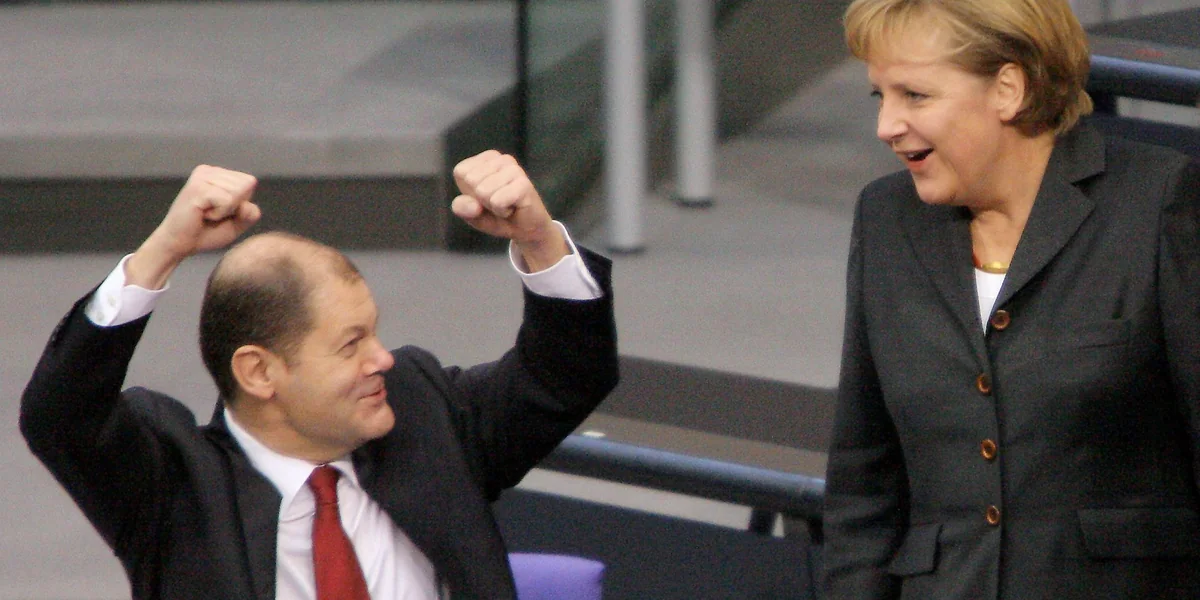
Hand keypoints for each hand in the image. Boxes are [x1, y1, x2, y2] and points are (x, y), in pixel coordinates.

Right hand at [126, 165, 259, 288]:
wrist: (178, 244)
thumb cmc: (206, 233)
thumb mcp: (237, 224)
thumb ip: (250, 214)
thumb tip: (246, 204)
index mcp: (218, 174)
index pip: (249, 182)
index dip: (241, 204)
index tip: (220, 211)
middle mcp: (209, 171)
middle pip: (246, 186)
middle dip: (233, 207)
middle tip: (211, 213)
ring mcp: (202, 177)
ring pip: (237, 193)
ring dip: (225, 211)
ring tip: (205, 213)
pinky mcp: (198, 188)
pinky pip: (228, 201)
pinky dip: (219, 214)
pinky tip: (202, 214)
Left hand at [450, 150, 566, 270]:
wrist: (526, 230)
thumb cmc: (497, 217)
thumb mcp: (471, 214)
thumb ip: (462, 207)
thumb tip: (473, 205)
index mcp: (484, 160)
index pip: (461, 172)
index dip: (469, 192)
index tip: (485, 197)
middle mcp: (500, 159)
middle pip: (472, 181)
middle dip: (482, 200)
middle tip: (497, 203)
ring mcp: (514, 169)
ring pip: (484, 191)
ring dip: (493, 206)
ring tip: (506, 204)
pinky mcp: (524, 183)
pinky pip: (498, 201)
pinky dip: (502, 211)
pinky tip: (513, 208)